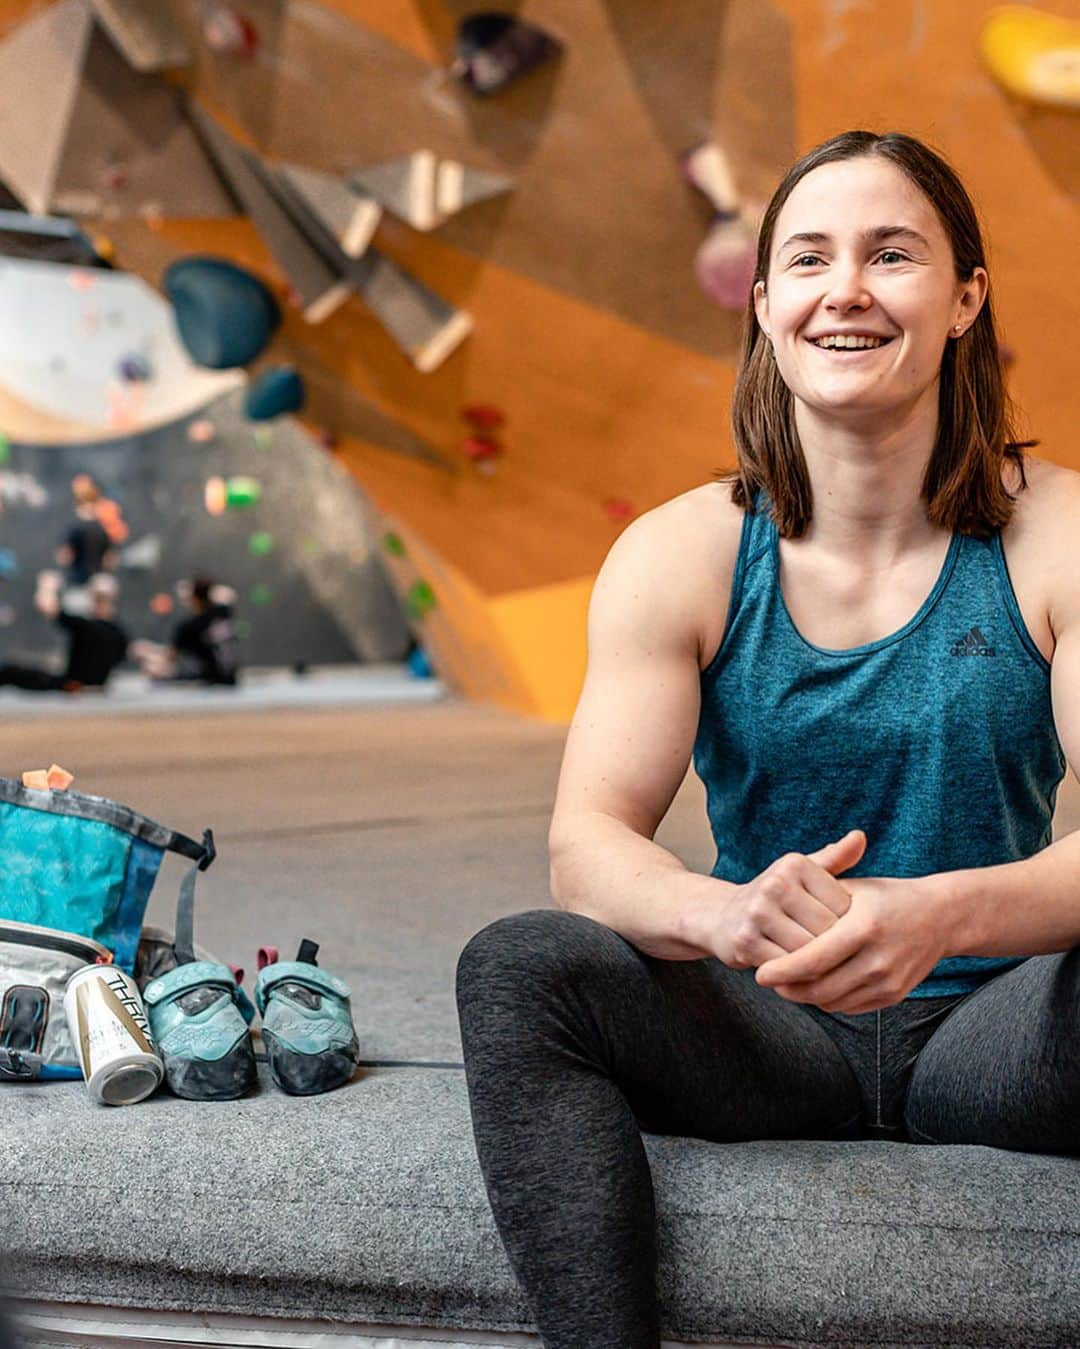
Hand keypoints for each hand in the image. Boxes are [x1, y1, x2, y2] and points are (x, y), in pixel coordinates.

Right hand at [702, 830, 865, 969]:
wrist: (722, 918)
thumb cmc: (775, 898)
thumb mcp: (802, 874)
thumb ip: (835, 858)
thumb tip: (860, 837)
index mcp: (794, 864)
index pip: (843, 905)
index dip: (848, 925)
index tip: (838, 929)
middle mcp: (775, 883)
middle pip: (827, 929)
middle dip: (833, 947)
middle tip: (829, 953)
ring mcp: (758, 912)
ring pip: (809, 950)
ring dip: (815, 964)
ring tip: (814, 962)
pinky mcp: (746, 940)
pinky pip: (788, 967)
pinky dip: (796, 974)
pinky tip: (795, 970)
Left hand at [755, 874, 949, 1013]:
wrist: (940, 916)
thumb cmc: (887, 897)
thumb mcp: (853, 890)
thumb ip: (816, 905)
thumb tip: (775, 923)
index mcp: (863, 927)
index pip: (813, 958)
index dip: (783, 970)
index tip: (759, 974)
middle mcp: (878, 959)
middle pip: (820, 988)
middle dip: (789, 988)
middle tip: (769, 980)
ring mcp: (889, 981)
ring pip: (833, 1001)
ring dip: (806, 996)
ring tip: (787, 983)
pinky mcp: (895, 995)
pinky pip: (851, 1006)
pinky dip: (828, 999)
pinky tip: (815, 985)